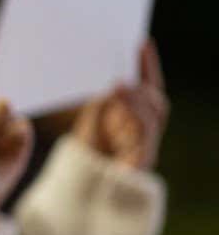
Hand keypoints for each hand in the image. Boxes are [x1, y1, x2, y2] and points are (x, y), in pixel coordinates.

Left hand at [74, 40, 168, 168]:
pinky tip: (123, 102)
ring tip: (122, 82)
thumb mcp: (90, 122)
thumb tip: (114, 85)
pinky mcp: (142, 162)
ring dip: (139, 96)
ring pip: (154, 115)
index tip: (142, 42)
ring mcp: (146, 146)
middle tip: (134, 56)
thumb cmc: (85, 155)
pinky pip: (146, 136)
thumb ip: (103, 104)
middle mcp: (145, 131)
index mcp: (134, 119)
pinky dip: (136, 116)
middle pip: (155, 99)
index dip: (147, 66)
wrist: (79, 192)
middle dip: (148, 75)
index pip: (146, 88)